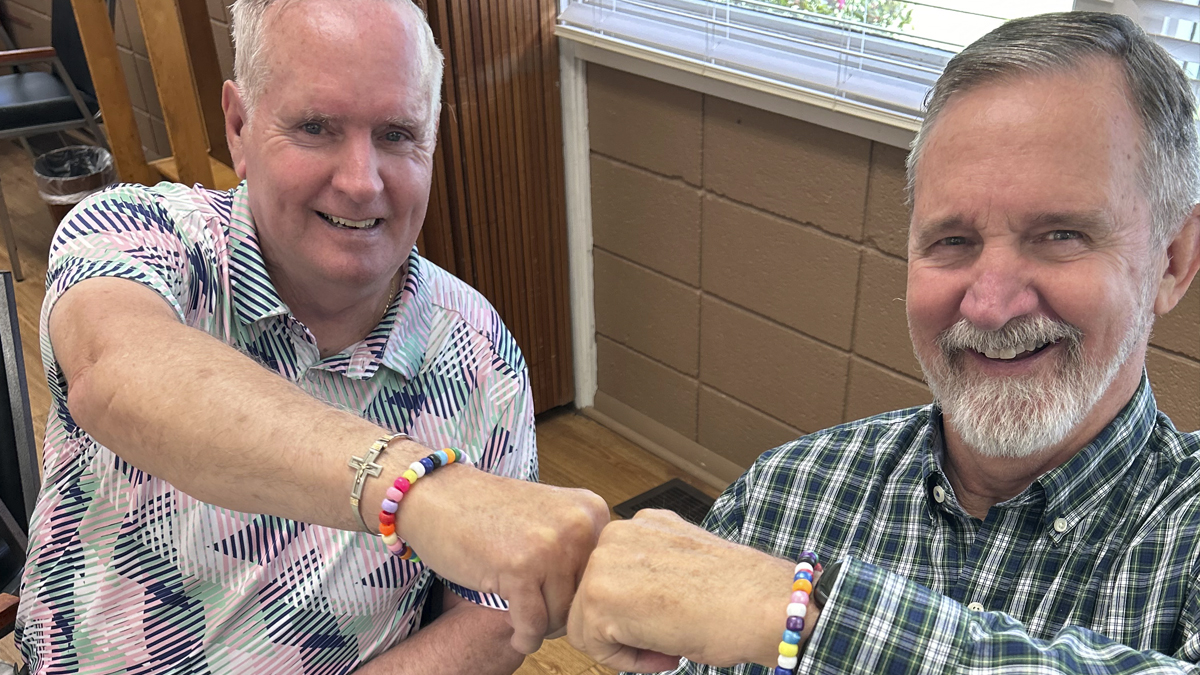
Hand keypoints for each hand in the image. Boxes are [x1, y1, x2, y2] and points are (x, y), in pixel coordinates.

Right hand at [394, 464, 609, 653]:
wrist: (438, 494)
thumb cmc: (487, 510)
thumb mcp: (551, 518)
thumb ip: (580, 549)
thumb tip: (596, 604)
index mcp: (592, 511)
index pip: (602, 575)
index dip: (578, 595)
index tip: (556, 601)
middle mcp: (579, 525)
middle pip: (584, 598)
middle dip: (559, 613)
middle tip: (535, 611)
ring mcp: (552, 546)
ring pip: (560, 616)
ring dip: (540, 626)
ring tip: (522, 614)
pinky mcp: (521, 568)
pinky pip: (533, 625)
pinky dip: (524, 636)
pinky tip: (515, 632)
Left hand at [567, 509, 817, 671]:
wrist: (767, 605)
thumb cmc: (741, 594)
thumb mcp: (685, 565)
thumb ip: (651, 570)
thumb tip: (629, 600)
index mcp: (642, 522)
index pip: (612, 577)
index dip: (636, 612)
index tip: (669, 623)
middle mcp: (619, 532)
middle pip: (591, 599)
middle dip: (625, 629)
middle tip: (668, 642)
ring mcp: (606, 560)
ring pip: (586, 623)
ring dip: (624, 646)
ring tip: (668, 646)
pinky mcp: (600, 595)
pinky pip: (592, 643)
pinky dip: (625, 661)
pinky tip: (666, 652)